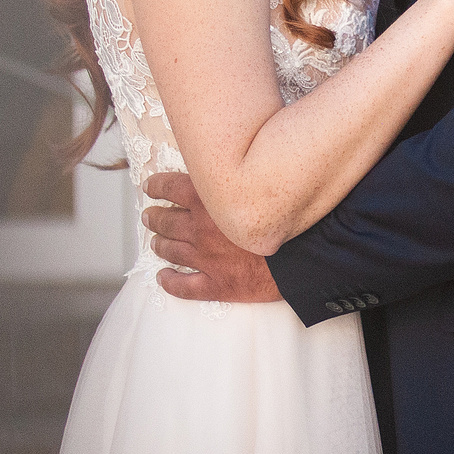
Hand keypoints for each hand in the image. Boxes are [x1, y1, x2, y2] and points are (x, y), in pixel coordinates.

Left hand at [142, 173, 281, 302]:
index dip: (157, 186)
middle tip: (148, 216)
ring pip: (172, 250)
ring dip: (160, 245)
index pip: (171, 187)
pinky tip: (163, 277)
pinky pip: (185, 286)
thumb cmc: (285, 218)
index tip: (149, 186)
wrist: (304, 255)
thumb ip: (234, 176)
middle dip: (155, 216)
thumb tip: (222, 167)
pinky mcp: (216, 284)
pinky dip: (170, 281)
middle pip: (167, 220)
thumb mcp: (257, 182)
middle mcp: (200, 228)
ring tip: (155, 242)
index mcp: (208, 200)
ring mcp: (206, 258)